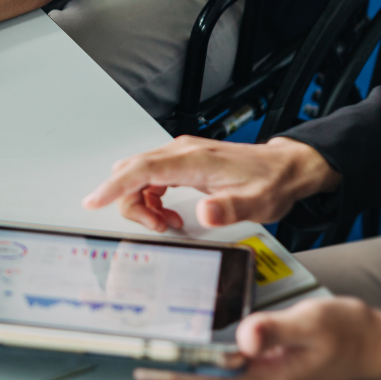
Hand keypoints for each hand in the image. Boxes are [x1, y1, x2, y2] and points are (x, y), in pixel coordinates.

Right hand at [81, 135, 339, 230]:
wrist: (286, 168)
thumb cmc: (272, 182)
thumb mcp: (258, 202)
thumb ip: (230, 208)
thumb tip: (204, 213)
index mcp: (194, 160)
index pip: (142, 169)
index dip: (114, 185)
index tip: (94, 200)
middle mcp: (183, 152)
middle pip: (133, 172)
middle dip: (131, 203)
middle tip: (158, 227)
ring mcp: (181, 155)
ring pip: (140, 176)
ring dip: (143, 203)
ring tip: (168, 223)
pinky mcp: (183, 161)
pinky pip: (151, 178)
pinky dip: (151, 199)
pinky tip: (170, 213)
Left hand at [134, 297, 380, 379]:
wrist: (377, 343)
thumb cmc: (348, 332)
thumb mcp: (310, 323)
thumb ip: (275, 329)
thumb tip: (246, 337)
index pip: (211, 378)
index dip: (176, 372)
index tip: (145, 367)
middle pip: (210, 374)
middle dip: (178, 360)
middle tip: (142, 344)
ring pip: (221, 367)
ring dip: (196, 353)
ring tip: (162, 335)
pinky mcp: (270, 370)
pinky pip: (235, 361)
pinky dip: (216, 349)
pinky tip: (200, 334)